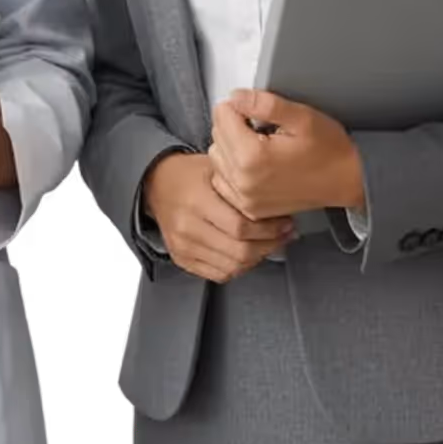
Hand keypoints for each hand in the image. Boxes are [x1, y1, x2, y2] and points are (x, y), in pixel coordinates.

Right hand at [142, 149, 294, 282]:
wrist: (156, 183)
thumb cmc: (189, 174)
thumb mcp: (216, 169)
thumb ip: (242, 188)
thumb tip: (278, 205)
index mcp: (197, 201)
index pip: (241, 227)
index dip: (270, 230)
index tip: (286, 223)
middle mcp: (187, 227)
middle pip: (239, 251)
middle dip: (270, 245)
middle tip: (284, 235)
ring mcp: (183, 246)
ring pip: (232, 267)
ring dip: (257, 258)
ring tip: (268, 244)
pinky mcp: (181, 258)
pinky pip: (219, 274)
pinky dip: (239, 268)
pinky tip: (247, 254)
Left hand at [208, 90, 365, 222]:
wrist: (349, 182)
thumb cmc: (330, 150)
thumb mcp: (302, 117)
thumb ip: (264, 104)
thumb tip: (235, 97)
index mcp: (252, 156)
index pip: (221, 114)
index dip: (240, 106)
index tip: (258, 113)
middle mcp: (243, 181)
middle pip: (216, 135)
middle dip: (234, 126)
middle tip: (262, 128)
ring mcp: (245, 198)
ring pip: (217, 157)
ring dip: (231, 147)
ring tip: (260, 146)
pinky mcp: (249, 208)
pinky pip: (223, 180)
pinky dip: (232, 169)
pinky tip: (254, 164)